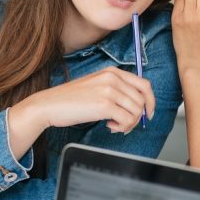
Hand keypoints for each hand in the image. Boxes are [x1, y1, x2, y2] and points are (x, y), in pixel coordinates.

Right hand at [7, 67, 154, 155]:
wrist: (50, 105)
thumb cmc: (71, 99)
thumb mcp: (96, 86)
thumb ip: (116, 90)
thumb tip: (136, 106)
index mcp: (112, 72)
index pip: (144, 85)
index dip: (150, 101)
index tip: (147, 113)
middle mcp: (113, 78)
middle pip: (143, 100)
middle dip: (138, 117)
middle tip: (126, 125)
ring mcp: (109, 90)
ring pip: (136, 111)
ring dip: (128, 124)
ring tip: (114, 126)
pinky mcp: (104, 105)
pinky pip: (127, 120)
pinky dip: (122, 127)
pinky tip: (109, 127)